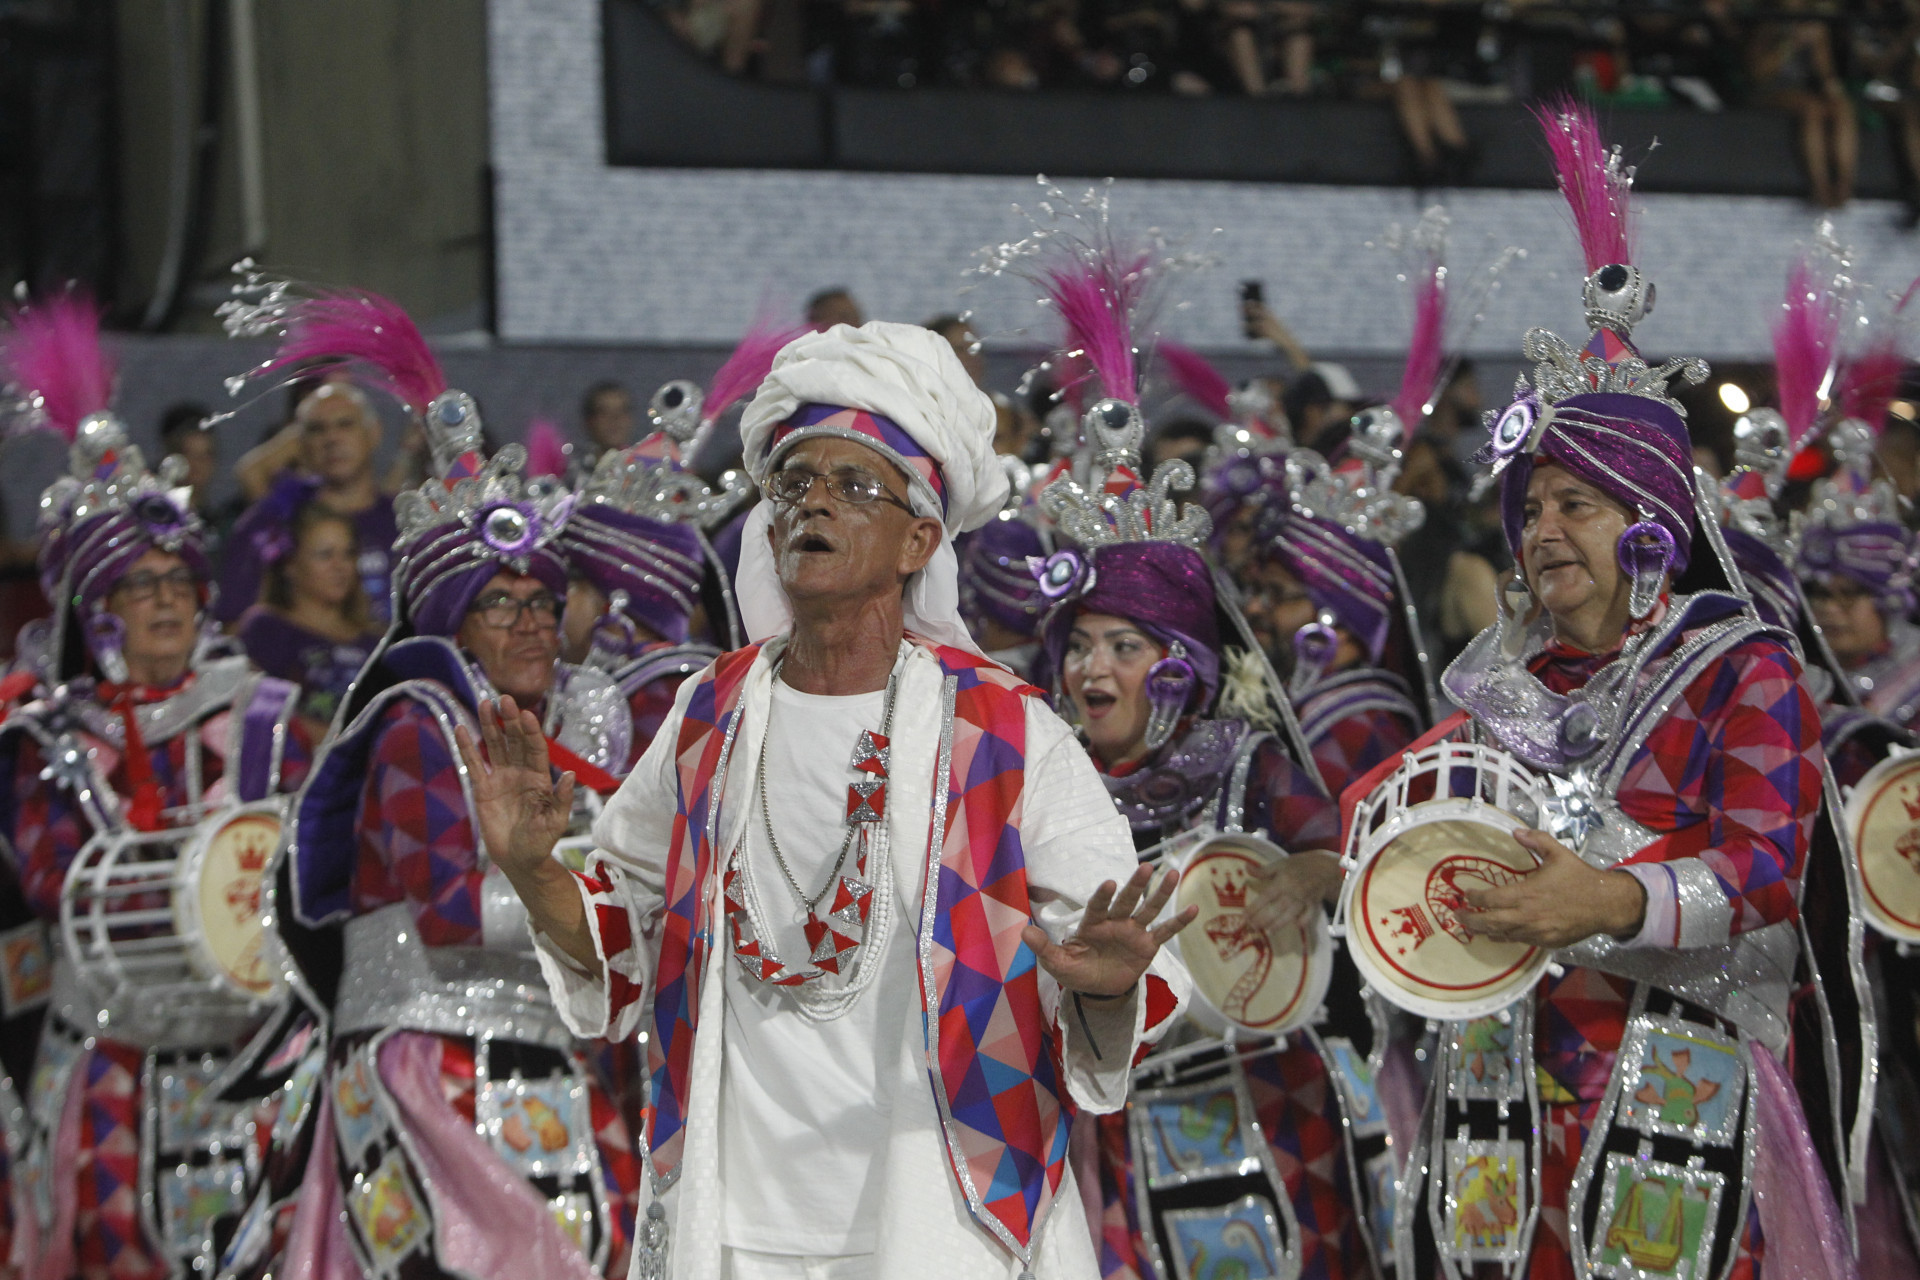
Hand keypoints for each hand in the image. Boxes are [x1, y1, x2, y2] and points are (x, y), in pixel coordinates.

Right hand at [454, 696, 575, 883]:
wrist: (519, 860)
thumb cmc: (541, 841)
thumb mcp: (556, 821)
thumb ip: (562, 798)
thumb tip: (570, 775)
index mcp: (540, 777)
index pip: (536, 748)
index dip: (531, 732)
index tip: (526, 714)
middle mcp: (520, 772)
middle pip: (514, 741)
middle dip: (510, 720)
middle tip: (505, 699)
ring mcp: (501, 778)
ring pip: (494, 746)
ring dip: (490, 725)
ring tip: (485, 703)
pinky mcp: (483, 789)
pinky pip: (474, 764)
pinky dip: (467, 747)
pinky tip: (461, 728)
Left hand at [1022, 864, 1197, 997]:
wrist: (1098, 990)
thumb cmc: (1076, 971)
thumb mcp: (1057, 963)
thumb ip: (1043, 948)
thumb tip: (1024, 932)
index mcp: (1092, 924)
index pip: (1098, 906)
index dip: (1103, 895)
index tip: (1109, 883)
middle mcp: (1115, 922)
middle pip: (1127, 900)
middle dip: (1135, 885)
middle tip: (1145, 867)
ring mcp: (1133, 932)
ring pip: (1149, 909)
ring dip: (1160, 893)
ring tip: (1173, 873)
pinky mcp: (1148, 945)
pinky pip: (1165, 932)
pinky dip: (1178, 922)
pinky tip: (1193, 908)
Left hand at [1246, 849, 1341, 937]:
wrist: (1324, 867)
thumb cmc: (1299, 865)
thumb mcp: (1280, 864)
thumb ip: (1263, 870)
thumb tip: (1245, 868)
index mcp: (1283, 881)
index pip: (1266, 897)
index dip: (1255, 908)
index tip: (1244, 916)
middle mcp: (1293, 891)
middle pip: (1276, 909)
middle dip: (1263, 919)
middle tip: (1251, 928)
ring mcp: (1304, 899)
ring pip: (1290, 914)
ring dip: (1279, 924)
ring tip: (1267, 932)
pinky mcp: (1314, 904)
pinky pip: (1309, 915)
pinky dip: (1304, 921)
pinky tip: (1296, 927)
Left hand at [1461, 829, 1646, 948]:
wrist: (1605, 905)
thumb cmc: (1580, 878)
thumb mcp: (1558, 853)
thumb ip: (1536, 840)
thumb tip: (1516, 831)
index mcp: (1527, 894)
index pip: (1490, 899)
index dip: (1474, 897)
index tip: (1465, 894)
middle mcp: (1527, 916)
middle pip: (1489, 922)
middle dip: (1470, 920)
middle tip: (1457, 916)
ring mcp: (1537, 932)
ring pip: (1503, 935)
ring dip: (1486, 930)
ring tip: (1474, 926)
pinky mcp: (1546, 942)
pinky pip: (1520, 942)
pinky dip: (1506, 937)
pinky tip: (1498, 934)